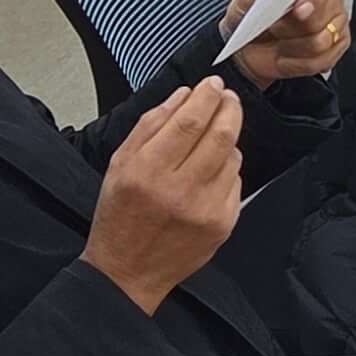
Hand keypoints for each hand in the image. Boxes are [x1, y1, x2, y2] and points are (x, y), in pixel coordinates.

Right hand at [84, 78, 244, 312]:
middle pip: (221, 134)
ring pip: (233, 156)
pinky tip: (210, 173)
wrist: (128, 271)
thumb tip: (183, 95)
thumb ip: (151, 125)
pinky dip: (227, 169)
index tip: (213, 84)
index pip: (190, 121)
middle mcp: (179, 190)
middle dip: (229, 108)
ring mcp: (205, 209)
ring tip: (212, 139)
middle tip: (227, 98)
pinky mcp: (223, 224)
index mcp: (147, 171)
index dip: (207, 96)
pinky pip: (236, 182)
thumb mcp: (119, 164)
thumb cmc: (120, 215)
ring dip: (228, 139)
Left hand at [224, 0, 348, 83]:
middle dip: (291, 28)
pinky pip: (320, 62)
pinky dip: (296, 64)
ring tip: (279, 42)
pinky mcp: (335, 50)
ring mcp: (336, 25)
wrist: (249, 48)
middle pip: (320, 18)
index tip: (297, 10)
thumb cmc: (251, 19)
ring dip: (291, 47)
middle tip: (274, 27)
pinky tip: (285, 57)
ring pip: (320, 42)